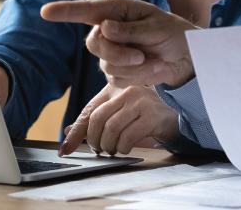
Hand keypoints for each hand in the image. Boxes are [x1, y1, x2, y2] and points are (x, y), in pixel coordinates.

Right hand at [41, 0, 196, 87]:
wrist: (187, 57)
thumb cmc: (173, 34)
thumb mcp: (156, 27)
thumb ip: (130, 30)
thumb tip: (104, 28)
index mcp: (117, 10)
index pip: (86, 10)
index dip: (65, 11)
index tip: (46, 12)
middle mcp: (110, 29)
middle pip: (94, 44)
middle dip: (116, 54)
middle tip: (140, 57)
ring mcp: (112, 51)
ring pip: (106, 64)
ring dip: (132, 67)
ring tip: (153, 60)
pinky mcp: (117, 70)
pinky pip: (118, 78)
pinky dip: (139, 76)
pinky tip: (154, 68)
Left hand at [59, 84, 178, 156]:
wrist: (175, 118)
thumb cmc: (144, 118)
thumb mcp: (118, 117)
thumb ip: (95, 124)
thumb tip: (67, 136)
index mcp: (116, 89)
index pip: (90, 111)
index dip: (76, 133)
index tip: (65, 151)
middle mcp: (127, 91)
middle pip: (98, 119)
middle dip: (95, 140)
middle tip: (100, 150)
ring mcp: (141, 101)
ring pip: (112, 128)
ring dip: (109, 146)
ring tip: (114, 150)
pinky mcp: (152, 115)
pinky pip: (128, 136)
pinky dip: (123, 147)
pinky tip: (126, 149)